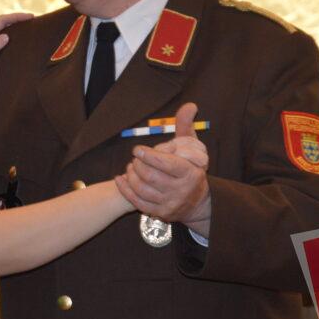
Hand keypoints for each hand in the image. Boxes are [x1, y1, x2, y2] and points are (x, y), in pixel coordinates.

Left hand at [0, 12, 32, 105]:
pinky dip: (15, 50)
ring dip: (19, 37)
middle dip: (20, 24)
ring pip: (7, 40)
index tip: (31, 17)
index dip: (16, 17)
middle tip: (36, 26)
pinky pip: (6, 53)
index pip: (2, 21)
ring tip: (34, 39)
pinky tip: (23, 55)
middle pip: (6, 28)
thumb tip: (7, 36)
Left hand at [115, 102, 211, 236]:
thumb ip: (186, 126)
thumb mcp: (192, 147)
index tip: (137, 149)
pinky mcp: (160, 213)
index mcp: (190, 173)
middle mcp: (181, 190)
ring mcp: (170, 204)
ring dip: (131, 176)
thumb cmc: (190, 168)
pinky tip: (120, 179)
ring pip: (142, 190)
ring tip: (130, 167)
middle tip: (134, 158)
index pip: (167, 164)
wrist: (197, 202)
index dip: (148, 155)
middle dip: (138, 165)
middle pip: (151, 177)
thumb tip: (190, 105)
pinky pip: (138, 202)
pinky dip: (125, 189)